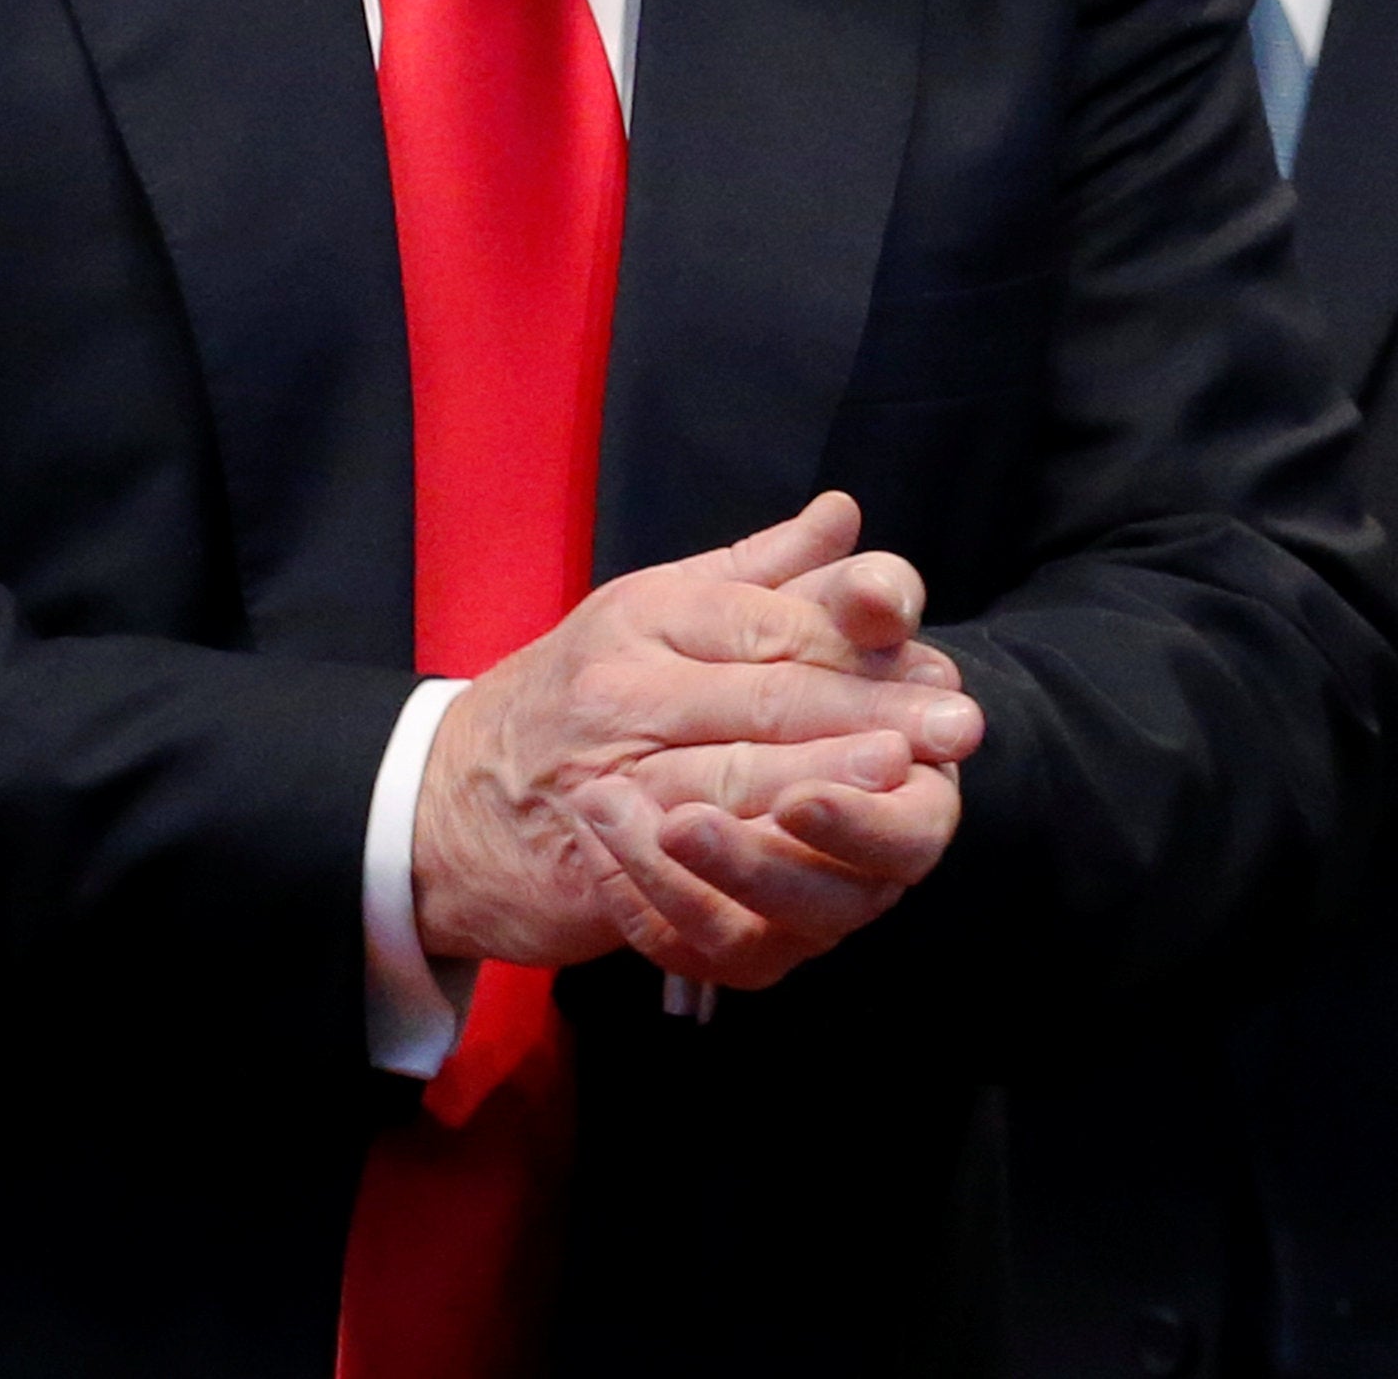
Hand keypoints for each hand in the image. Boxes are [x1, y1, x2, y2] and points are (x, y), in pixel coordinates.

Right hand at [410, 492, 981, 974]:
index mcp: (646, 617)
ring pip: (730, 784)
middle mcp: (622, 692)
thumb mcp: (655, 605)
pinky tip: (817, 881)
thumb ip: (760, 568)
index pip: (770, 625)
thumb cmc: (572, 690)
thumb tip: (845, 515)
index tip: (938, 666)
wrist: (443, 799)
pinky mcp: (595, 868)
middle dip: (867, 715)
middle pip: (764, 702)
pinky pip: (688, 877)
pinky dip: (755, 882)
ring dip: (823, 788)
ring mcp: (605, 782)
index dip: (859, 645)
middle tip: (955, 727)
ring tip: (901, 783)